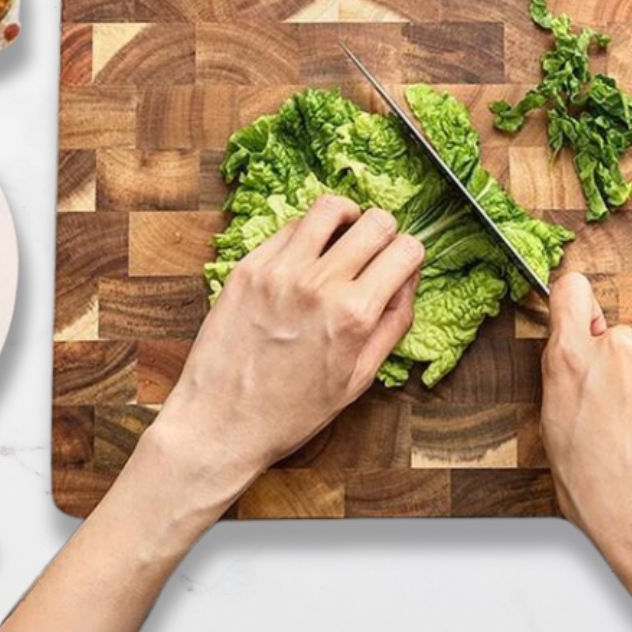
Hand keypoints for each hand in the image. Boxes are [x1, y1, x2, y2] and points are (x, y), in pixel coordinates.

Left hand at [149, 195, 423, 502]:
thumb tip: (407, 280)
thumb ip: (393, 324)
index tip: (400, 266)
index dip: (410, 256)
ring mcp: (280, 271)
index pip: (406, 249)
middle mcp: (320, 285)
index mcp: (354, 315)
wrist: (221, 424)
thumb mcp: (360, 378)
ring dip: (346, 218)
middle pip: (376, 221)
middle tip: (375, 252)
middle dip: (385, 233)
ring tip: (342, 239)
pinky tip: (306, 257)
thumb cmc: (291, 412)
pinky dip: (306, 234)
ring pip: (330, 207)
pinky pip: (289, 227)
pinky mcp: (248, 268)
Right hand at [541, 272, 631, 596]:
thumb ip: (564, 381)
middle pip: (617, 337)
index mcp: (569, 361)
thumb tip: (572, 357)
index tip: (583, 316)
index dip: (578, 304)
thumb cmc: (600, 493)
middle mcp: (614, 349)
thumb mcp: (554, 434)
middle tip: (621, 414)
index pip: (571, 291)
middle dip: (620, 366)